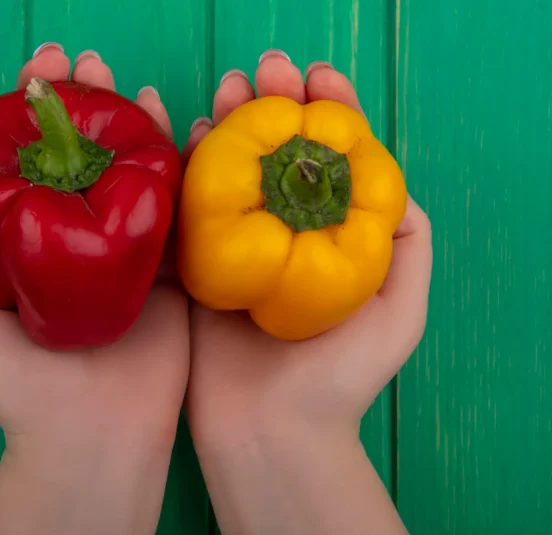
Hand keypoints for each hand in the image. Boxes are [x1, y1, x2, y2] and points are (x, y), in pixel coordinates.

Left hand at [0, 45, 187, 534]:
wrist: (91, 432)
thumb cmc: (11, 387)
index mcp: (5, 243)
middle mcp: (58, 233)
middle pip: (53, 150)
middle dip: (52, 97)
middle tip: (55, 60)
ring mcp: (110, 240)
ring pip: (108, 158)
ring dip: (106, 107)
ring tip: (100, 68)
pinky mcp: (158, 254)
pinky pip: (163, 190)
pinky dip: (163, 147)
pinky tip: (157, 110)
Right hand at [182, 52, 431, 534]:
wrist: (270, 433)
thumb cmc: (338, 379)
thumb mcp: (400, 312)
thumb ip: (406, 244)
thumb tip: (389, 177)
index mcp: (332, 239)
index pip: (334, 162)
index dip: (330, 114)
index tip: (320, 79)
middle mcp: (286, 235)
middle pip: (280, 156)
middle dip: (274, 106)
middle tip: (265, 68)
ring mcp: (240, 247)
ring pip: (235, 169)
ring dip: (232, 122)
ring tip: (230, 86)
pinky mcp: (199, 263)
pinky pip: (194, 203)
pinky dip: (193, 164)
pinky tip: (197, 131)